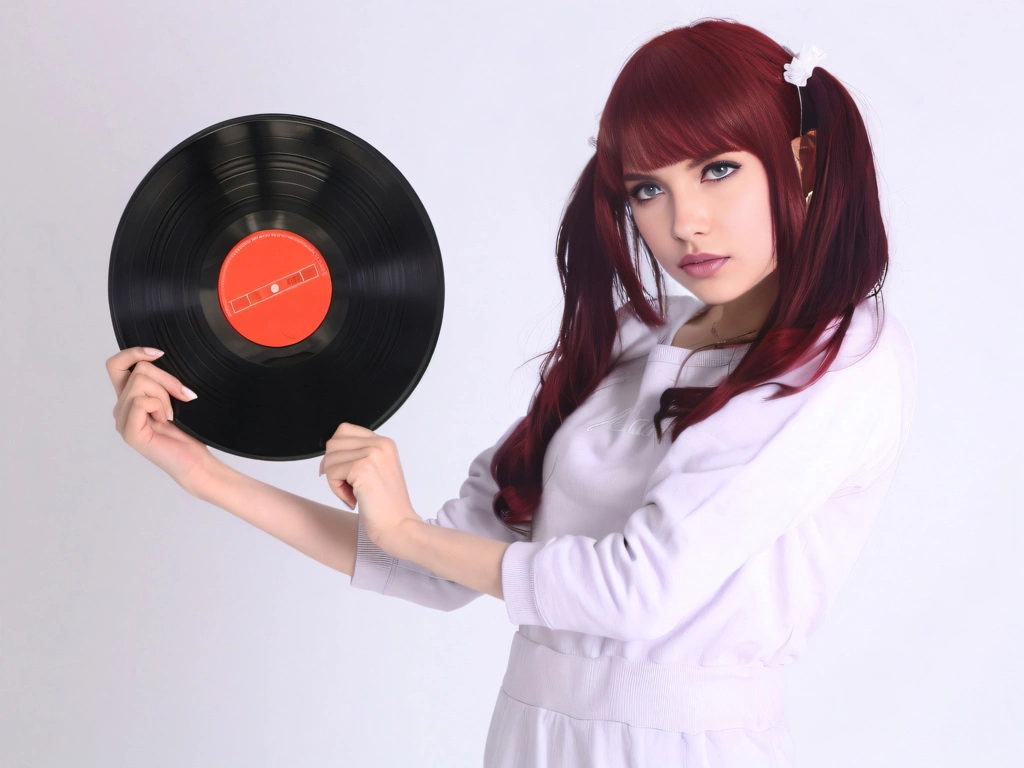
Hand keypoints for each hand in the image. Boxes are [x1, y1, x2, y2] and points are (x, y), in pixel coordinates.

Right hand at [106, 347, 212, 495]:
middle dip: (166, 378)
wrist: (196, 461)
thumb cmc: (188, 432)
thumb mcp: (173, 397)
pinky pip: (141, 401)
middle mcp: (121, 408)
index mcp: (129, 398)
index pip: (115, 365)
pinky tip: (166, 421)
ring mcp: (122, 421)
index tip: (159, 353)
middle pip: (137, 370)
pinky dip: (159, 406)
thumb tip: (157, 357)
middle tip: (183, 396)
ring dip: (165, 395)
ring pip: (140, 383)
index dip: (134, 353)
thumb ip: (160, 380)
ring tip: (171, 414)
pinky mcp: (129, 432)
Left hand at [320, 422, 420, 553]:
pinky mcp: (362, 468)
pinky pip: (331, 473)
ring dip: (335, 481)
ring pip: (330, 459)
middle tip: (348, 487)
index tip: (345, 475)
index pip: (344, 431)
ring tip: (353, 495)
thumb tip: (328, 453)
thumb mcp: (377, 470)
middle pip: (333, 443)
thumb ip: (359, 456)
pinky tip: (353, 500)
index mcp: (385, 443)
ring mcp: (372, 454)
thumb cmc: (386, 506)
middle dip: (334, 467)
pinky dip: (336, 490)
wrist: (398, 526)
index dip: (337, 453)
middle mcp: (380, 444)